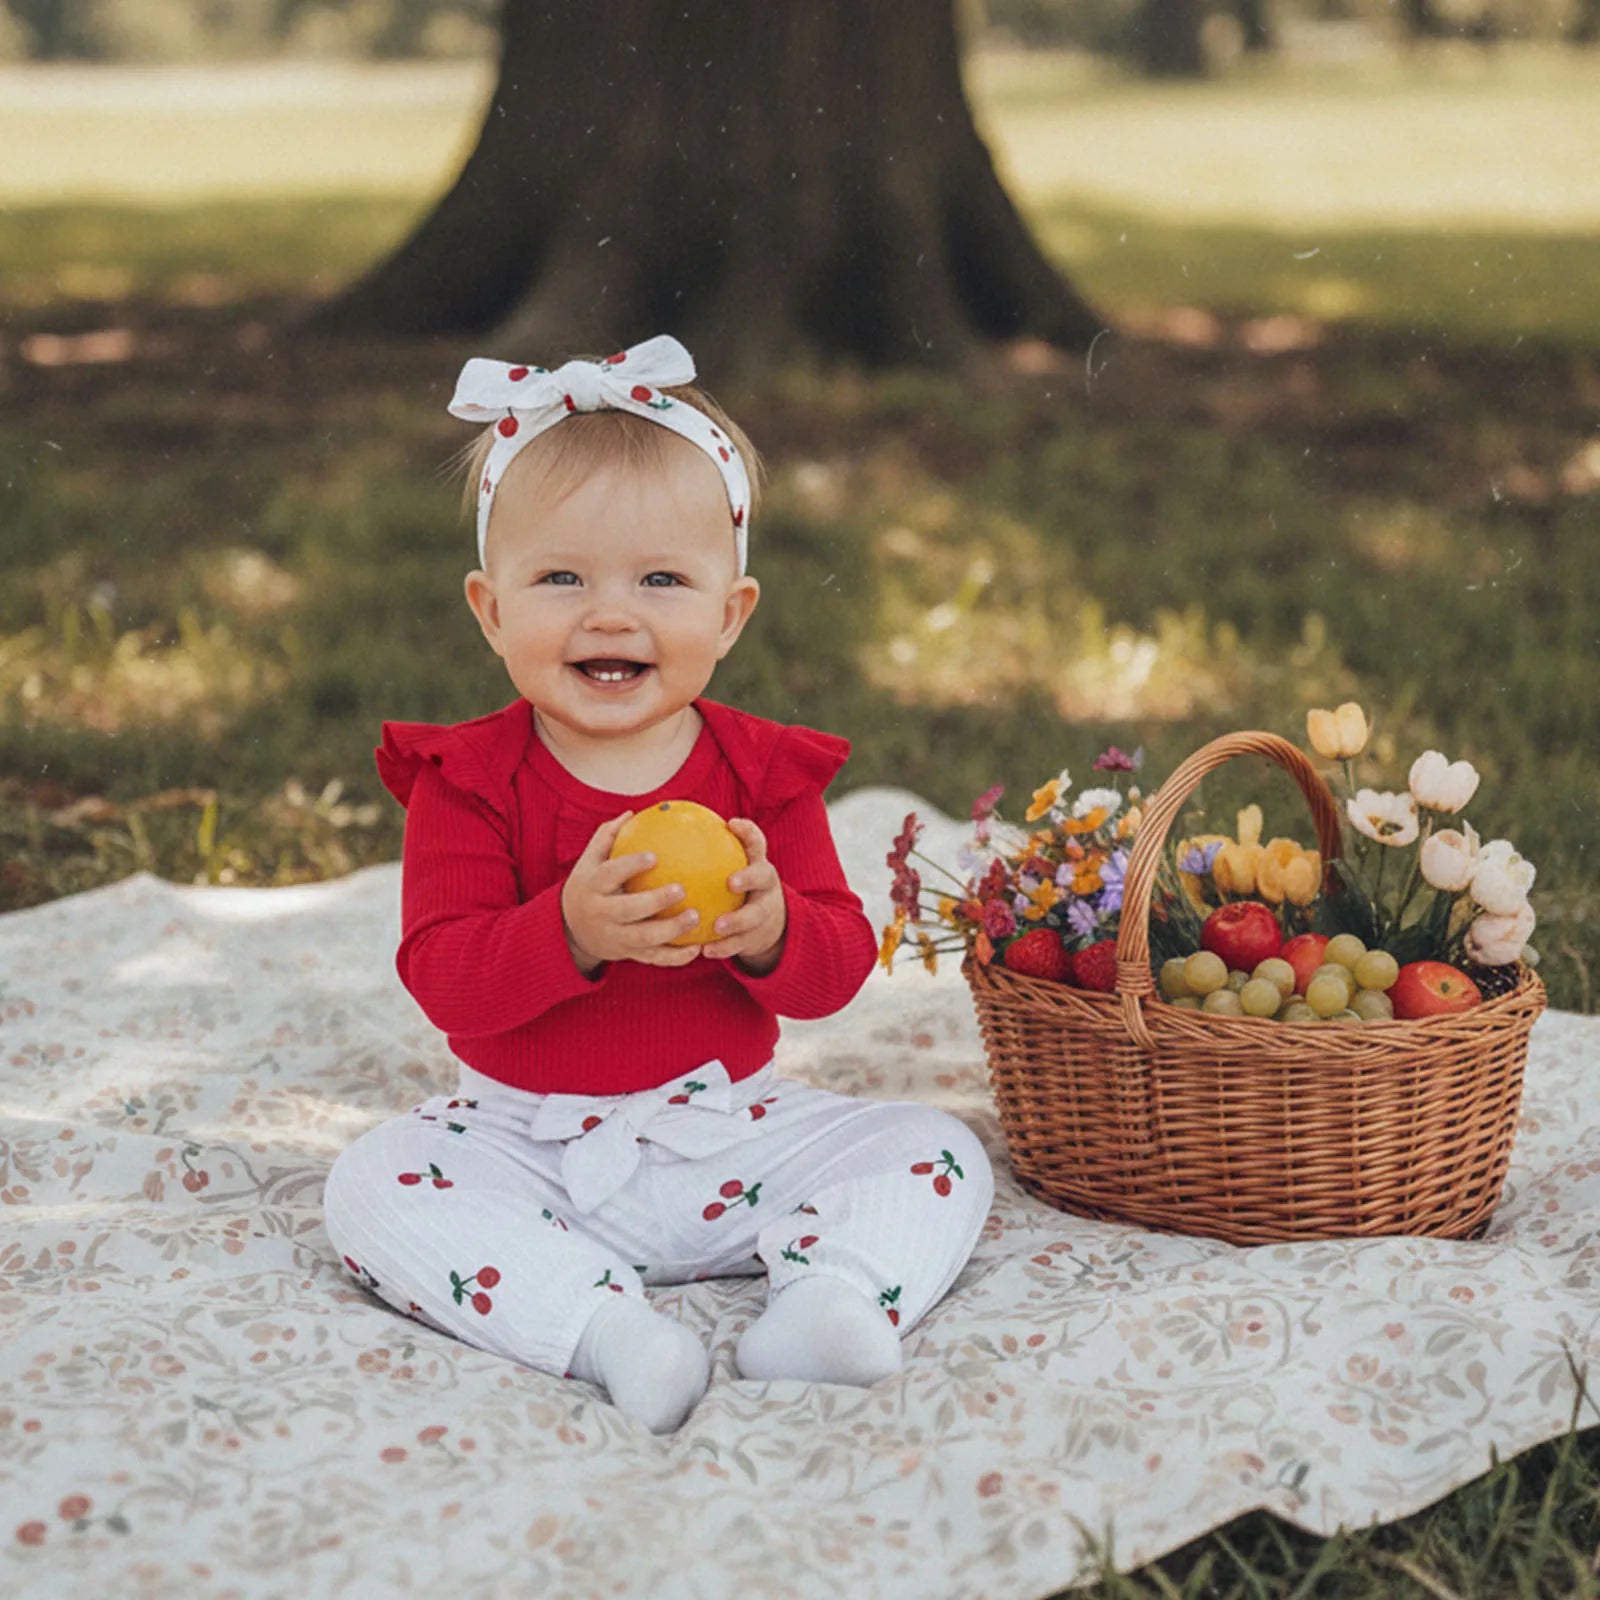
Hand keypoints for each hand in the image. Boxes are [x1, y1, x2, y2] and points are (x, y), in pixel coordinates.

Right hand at [560, 811, 703, 975]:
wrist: (572, 929)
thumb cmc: (590, 884)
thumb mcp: (589, 861)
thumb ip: (608, 837)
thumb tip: (632, 813)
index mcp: (592, 887)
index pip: (610, 875)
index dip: (630, 866)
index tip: (654, 855)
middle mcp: (602, 914)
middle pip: (628, 910)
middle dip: (654, 902)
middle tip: (681, 888)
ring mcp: (616, 937)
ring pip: (644, 938)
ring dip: (671, 930)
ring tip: (697, 916)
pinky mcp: (629, 955)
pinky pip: (654, 958)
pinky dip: (677, 956)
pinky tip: (698, 947)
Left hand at [700, 818, 786, 974]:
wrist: (766, 922)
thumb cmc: (734, 886)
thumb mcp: (730, 867)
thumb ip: (706, 852)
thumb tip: (664, 825)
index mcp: (756, 863)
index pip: (756, 842)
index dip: (748, 832)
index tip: (732, 824)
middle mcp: (764, 885)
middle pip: (763, 876)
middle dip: (749, 877)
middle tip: (731, 882)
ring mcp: (764, 911)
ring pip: (754, 916)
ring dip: (736, 921)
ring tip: (717, 926)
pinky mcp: (757, 936)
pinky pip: (740, 943)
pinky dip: (724, 947)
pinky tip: (705, 950)